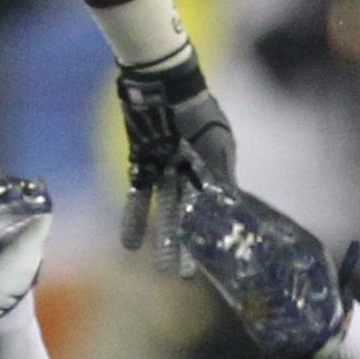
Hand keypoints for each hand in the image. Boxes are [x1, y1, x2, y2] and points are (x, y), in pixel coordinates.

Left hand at [116, 51, 235, 273]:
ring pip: (166, 210)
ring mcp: (167, 168)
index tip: (218, 259)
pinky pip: (139, 195)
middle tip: (188, 277)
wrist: (160, 82)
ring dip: (164, 238)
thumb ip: (219, 176)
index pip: (217, 207)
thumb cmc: (194, 109)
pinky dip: (135, 218)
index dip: (216, 232)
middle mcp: (192, 172)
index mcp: (216, 167)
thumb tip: (229, 207)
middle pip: (192, 215)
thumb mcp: (215, 143)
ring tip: (162, 269)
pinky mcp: (142, 162)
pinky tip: (130, 244)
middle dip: (190, 244)